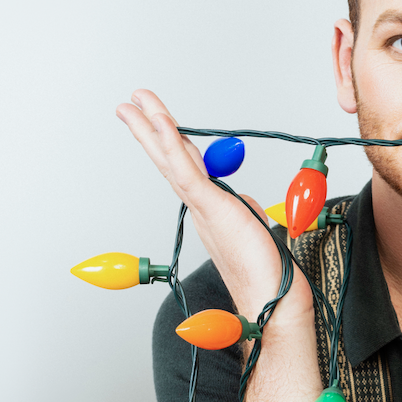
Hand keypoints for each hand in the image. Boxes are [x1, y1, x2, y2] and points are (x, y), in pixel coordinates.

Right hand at [116, 91, 311, 322]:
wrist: (272, 298)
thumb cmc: (267, 272)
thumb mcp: (254, 226)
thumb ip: (242, 208)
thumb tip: (238, 200)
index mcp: (208, 211)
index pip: (185, 168)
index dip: (171, 144)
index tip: (158, 122)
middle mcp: (199, 208)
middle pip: (170, 160)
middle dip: (148, 129)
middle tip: (129, 104)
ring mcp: (203, 208)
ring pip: (171, 160)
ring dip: (151, 127)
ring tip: (133, 102)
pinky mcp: (212, 207)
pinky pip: (186, 170)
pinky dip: (172, 144)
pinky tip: (161, 122)